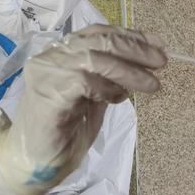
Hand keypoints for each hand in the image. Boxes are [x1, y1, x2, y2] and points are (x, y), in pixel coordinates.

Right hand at [0, 25, 165, 194]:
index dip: (130, 36)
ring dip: (129, 71)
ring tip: (151, 84)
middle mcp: (53, 55)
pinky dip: (108, 89)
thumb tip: (144, 60)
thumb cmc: (64, 130)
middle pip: (101, 40)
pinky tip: (118, 99)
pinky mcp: (49, 93)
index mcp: (63, 52)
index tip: (157, 43)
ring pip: (96, 59)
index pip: (99, 32)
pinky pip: (85, 82)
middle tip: (161, 62)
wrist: (32, 161)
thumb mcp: (95, 96)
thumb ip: (112, 77)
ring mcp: (48, 72)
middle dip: (136, 50)